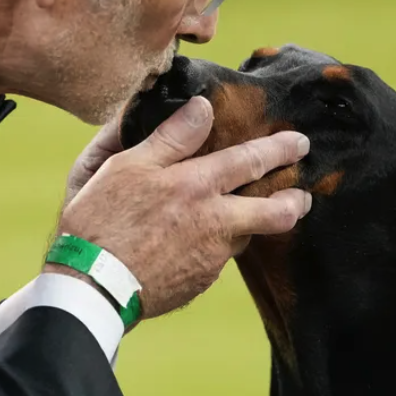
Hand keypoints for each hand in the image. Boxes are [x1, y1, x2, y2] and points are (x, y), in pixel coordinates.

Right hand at [48, 97, 311, 319]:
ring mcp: (211, 257)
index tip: (298, 142)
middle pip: (275, 211)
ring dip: (253, 224)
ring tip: (250, 215)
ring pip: (246, 235)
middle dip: (295, 198)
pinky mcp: (200, 281)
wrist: (91, 287)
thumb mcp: (125, 166)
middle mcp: (214, 222)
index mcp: (196, 186)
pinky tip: (199, 242)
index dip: (279, 149)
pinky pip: (219, 258)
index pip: (250, 160)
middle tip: (304, 193)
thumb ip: (170, 137)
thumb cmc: (100, 221)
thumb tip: (202, 107)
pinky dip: (219, 245)